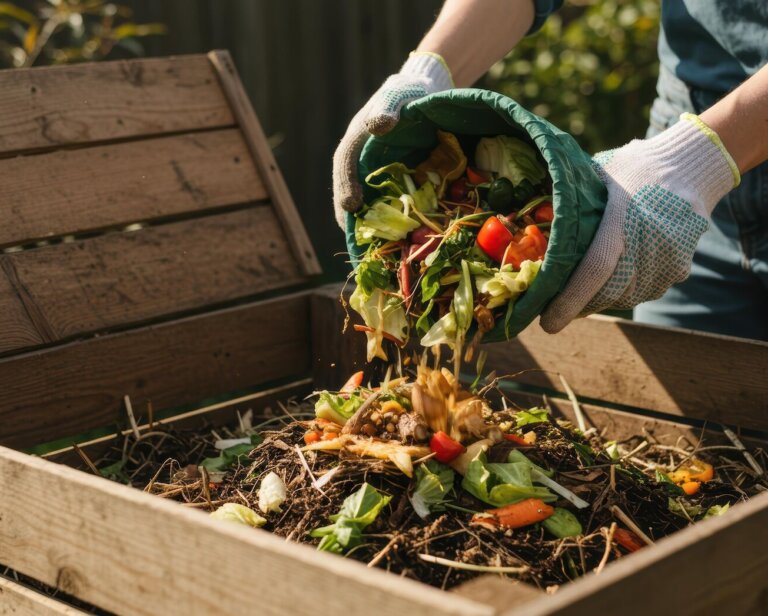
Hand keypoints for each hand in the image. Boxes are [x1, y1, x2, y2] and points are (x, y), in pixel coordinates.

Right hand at [332, 52, 452, 227]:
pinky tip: (399, 232)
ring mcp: (374, 168)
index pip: (344, 163)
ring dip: (366, 219)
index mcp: (357, 138)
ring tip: (372, 243)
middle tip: (353, 238)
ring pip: (365, 196)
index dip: (345, 185)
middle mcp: (361, 157)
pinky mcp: (390, 176)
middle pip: (348, 187)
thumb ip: (387, 107)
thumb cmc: (408, 90)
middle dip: (349, 214)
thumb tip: (380, 126)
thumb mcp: (398, 94)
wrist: (425, 90)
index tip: (350, 205)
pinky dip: (388, 215)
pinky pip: (385, 198)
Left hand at [540, 113, 739, 332]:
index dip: (570, 300)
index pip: (595, 269)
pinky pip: (643, 291)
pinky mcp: (678, 270)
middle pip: (607, 292)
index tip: (547, 323)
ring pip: (624, 297)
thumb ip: (570, 201)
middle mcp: (651, 242)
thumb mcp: (597, 174)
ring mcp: (669, 259)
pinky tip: (610, 277)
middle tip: (554, 310)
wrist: (690, 167)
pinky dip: (622, 291)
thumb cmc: (632, 168)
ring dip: (599, 299)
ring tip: (579, 291)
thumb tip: (530, 226)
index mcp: (624, 217)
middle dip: (577, 305)